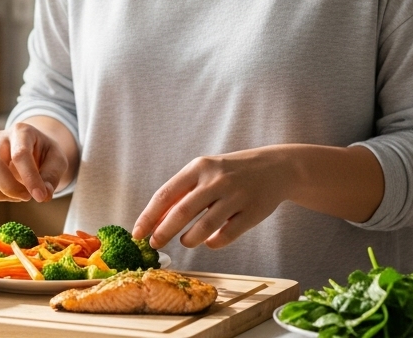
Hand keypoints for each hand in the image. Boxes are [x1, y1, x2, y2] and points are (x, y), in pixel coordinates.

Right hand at [0, 120, 73, 202]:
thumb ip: (52, 176)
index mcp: (21, 131)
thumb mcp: (57, 160)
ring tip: (18, 195)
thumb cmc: (45, 153)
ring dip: (0, 193)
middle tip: (27, 197)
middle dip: (11, 188)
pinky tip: (7, 194)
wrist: (34, 147)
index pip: (20, 154)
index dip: (30, 178)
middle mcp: (0, 138)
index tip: (40, 197)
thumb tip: (44, 196)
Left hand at [132, 144, 384, 249]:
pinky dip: (213, 243)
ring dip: (189, 239)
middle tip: (155, 244)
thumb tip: (154, 219)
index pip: (166, 194)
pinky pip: (226, 235)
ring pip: (204, 227)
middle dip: (164, 232)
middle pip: (182, 212)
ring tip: (186, 241)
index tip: (138, 232)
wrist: (274, 168)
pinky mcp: (251, 212)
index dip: (149, 216)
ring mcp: (235, 196)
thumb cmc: (230, 172)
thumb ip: (182, 192)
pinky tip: (210, 242)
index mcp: (199, 167)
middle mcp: (216, 180)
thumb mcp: (205, 172)